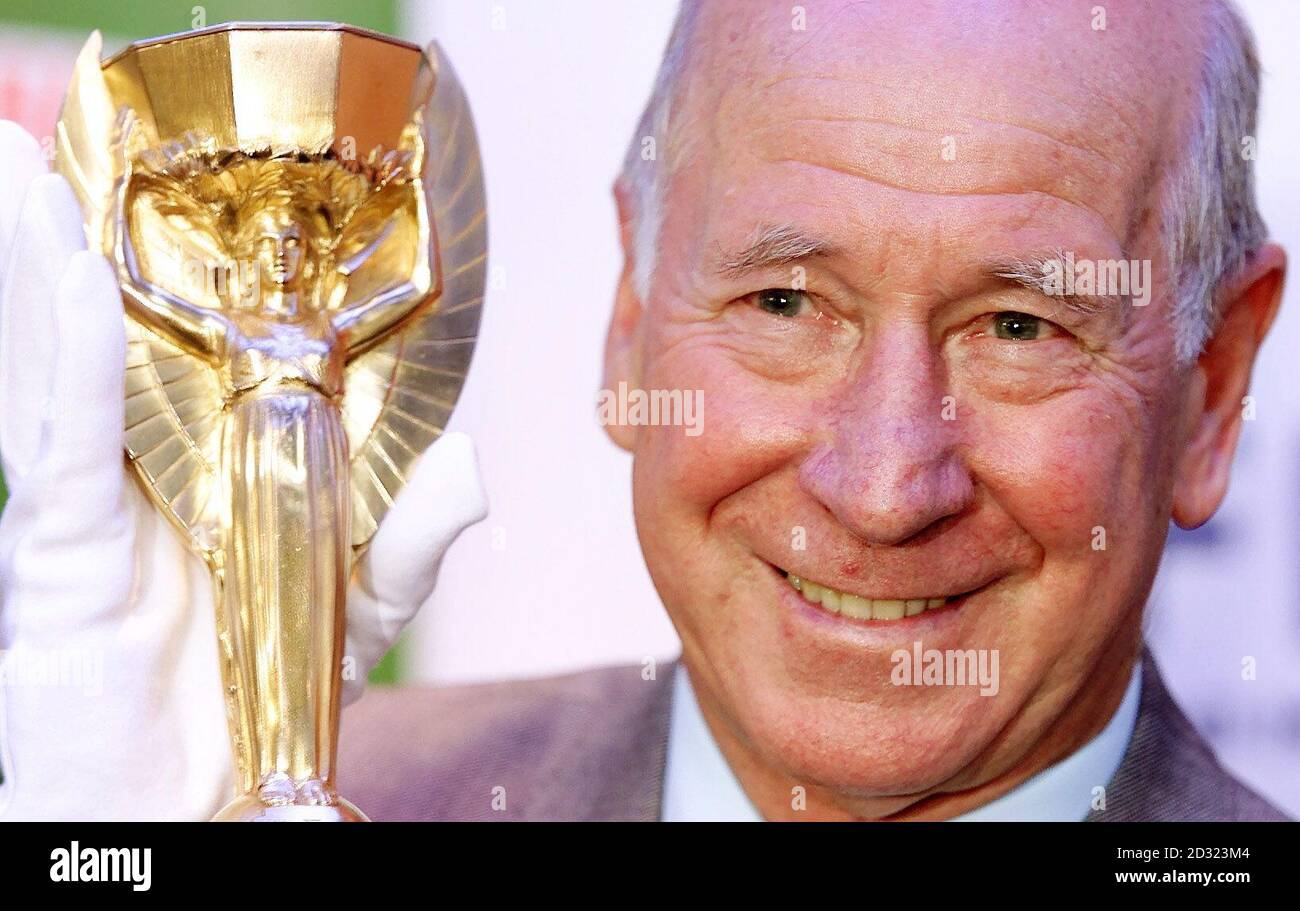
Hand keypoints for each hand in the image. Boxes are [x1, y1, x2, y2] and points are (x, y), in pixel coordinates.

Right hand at [0, 121, 486, 820]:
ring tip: (21, 162)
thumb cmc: (264, 701)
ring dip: (38, 261)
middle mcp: (146, 469)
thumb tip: (472, 464)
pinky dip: (67, 358)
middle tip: (72, 136)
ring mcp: (96, 503)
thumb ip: (409, 542)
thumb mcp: (357, 612)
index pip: (196, 351)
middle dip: (84, 237)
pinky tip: (65, 279)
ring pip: (58, 362)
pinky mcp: (63, 552)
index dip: (182, 268)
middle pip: (110, 334)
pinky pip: (68, 439)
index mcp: (213, 467)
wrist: (193, 799)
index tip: (193, 182)